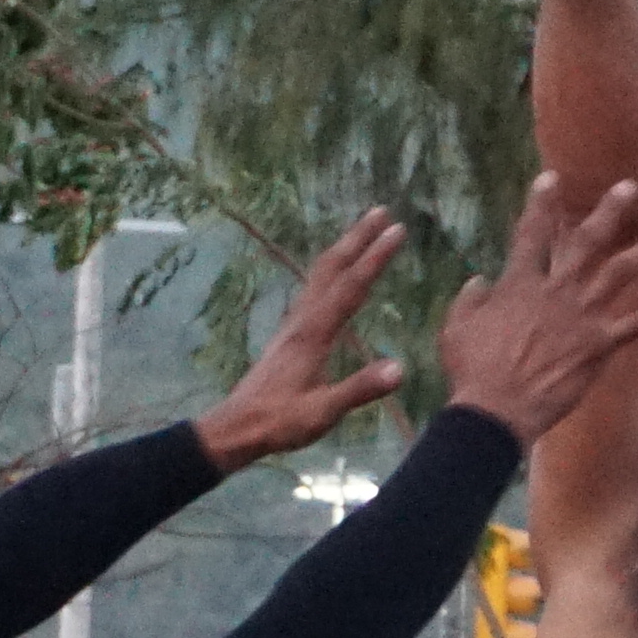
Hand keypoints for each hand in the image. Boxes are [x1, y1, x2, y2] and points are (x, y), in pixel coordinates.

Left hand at [191, 209, 415, 467]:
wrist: (237, 426)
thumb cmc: (279, 422)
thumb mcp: (323, 412)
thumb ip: (359, 390)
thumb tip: (400, 370)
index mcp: (314, 334)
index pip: (351, 287)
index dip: (375, 257)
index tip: (397, 230)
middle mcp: (303, 321)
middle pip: (332, 268)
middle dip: (357, 238)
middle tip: (381, 211)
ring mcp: (293, 325)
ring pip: (319, 275)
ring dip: (343, 249)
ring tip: (362, 230)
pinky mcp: (289, 334)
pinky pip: (313, 289)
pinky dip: (330, 270)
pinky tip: (334, 275)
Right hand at [434, 174, 637, 443]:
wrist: (497, 409)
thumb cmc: (472, 371)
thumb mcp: (456, 328)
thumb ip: (469, 299)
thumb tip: (479, 281)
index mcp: (518, 284)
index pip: (530, 233)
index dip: (540, 204)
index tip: (551, 178)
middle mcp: (556, 291)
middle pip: (587, 241)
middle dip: (609, 211)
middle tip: (629, 187)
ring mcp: (581, 316)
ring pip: (621, 272)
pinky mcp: (600, 344)